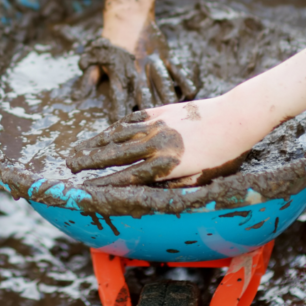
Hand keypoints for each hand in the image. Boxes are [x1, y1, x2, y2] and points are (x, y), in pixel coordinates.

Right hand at [66, 96, 250, 185]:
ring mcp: (155, 125)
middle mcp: (156, 145)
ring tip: (77, 149)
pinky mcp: (159, 111)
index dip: (104, 182)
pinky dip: (113, 127)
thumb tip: (152, 194)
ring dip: (94, 143)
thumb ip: (175, 185)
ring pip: (117, 135)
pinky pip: (129, 120)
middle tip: (69, 165)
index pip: (127, 177)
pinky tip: (103, 133)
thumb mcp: (202, 179)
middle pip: (114, 154)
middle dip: (90, 161)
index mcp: (167, 166)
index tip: (86, 187)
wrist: (236, 117)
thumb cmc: (224, 154)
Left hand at [77, 21, 195, 120]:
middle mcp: (137, 70)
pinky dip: (185, 82)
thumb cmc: (109, 40)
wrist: (128, 15)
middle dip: (148, 112)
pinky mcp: (165, 57)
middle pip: (144, 95)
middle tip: (154, 129)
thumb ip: (89, 78)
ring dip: (168, 100)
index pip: (118, 98)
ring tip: (173, 116)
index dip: (118, 114)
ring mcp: (153, 63)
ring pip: (164, 85)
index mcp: (119, 73)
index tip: (120, 128)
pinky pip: (178, 71)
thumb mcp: (94, 58)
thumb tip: (77, 97)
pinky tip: (190, 95)